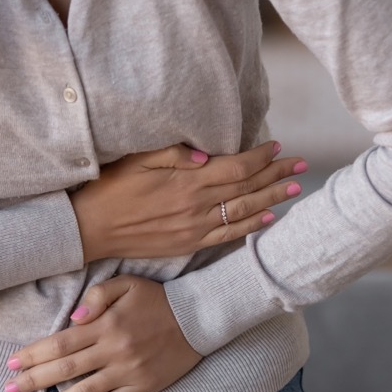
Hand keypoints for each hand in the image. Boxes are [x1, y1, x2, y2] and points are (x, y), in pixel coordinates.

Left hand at [3, 275, 200, 391]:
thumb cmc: (157, 299)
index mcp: (106, 324)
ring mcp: (128, 372)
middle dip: (34, 381)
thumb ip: (97, 296)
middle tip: (10, 391)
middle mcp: (113, 350)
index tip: (12, 363)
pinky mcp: (142, 387)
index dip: (34, 354)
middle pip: (65, 369)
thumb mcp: (127, 284)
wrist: (198, 318)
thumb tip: (72, 318)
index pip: (60, 343)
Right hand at [70, 140, 306, 261]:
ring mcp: (194, 228)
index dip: (260, 157)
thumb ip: (174, 154)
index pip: (235, 167)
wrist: (91, 229)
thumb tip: (209, 155)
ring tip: (293, 189)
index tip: (277, 146)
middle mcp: (195, 206)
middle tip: (300, 165)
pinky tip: (268, 218)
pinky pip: (227, 236)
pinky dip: (250, 227)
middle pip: (246, 188)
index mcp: (186, 181)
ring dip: (271, 199)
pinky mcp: (188, 245)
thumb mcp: (137, 159)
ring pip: (243, 212)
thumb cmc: (110, 188)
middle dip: (275, 175)